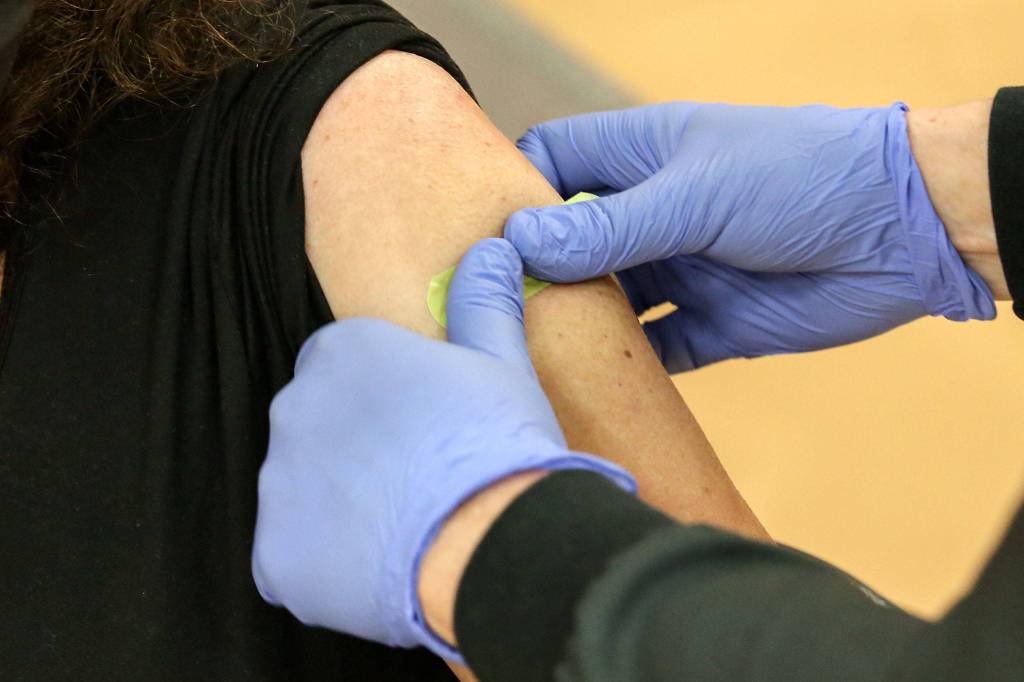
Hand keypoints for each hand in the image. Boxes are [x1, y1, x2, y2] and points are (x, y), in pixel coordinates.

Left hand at [251, 238, 634, 660]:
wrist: (496, 540)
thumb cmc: (501, 444)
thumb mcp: (502, 364)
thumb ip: (483, 304)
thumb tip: (493, 249)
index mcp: (343, 353)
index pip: (340, 370)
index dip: (381, 404)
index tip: (418, 432)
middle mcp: (295, 408)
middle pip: (317, 430)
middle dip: (354, 454)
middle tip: (414, 484)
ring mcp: (279, 485)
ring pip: (301, 494)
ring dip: (339, 510)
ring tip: (403, 532)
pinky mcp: (275, 555)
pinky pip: (289, 557)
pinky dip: (324, 566)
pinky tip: (378, 568)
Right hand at [506, 102, 994, 371]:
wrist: (901, 233)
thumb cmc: (798, 177)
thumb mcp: (694, 194)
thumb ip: (608, 227)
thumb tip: (520, 243)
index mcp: (641, 156)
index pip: (555, 161)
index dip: (515, 192)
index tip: (476, 235)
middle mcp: (651, 214)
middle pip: (570, 242)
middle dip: (534, 271)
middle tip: (488, 308)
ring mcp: (680, 269)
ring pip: (606, 302)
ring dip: (576, 326)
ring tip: (529, 353)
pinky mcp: (710, 325)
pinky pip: (655, 350)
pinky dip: (628, 367)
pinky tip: (597, 384)